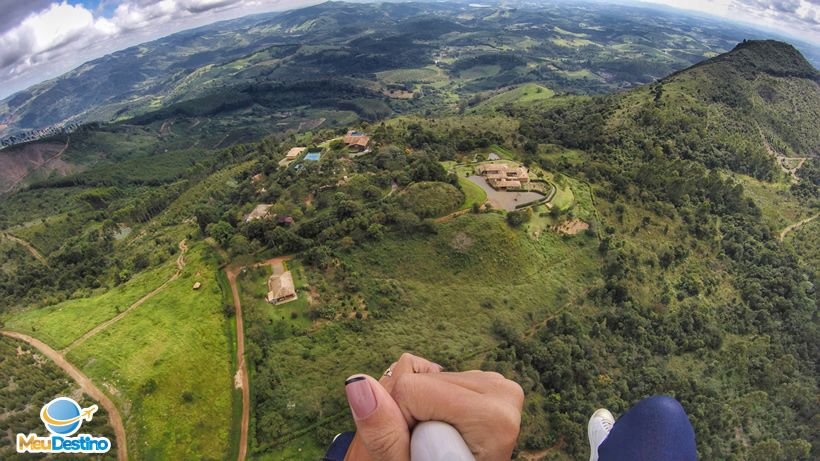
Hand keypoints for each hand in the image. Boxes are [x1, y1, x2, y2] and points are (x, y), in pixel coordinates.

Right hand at [344, 359, 522, 460]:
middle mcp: (502, 391)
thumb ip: (384, 433)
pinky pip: (437, 379)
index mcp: (493, 416)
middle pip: (422, 382)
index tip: (421, 452)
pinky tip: (445, 430)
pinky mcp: (487, 381)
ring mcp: (496, 383)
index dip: (401, 424)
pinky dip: (432, 403)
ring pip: (427, 379)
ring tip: (439, 445)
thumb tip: (357, 381)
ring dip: (422, 410)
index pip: (411, 391)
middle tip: (431, 449)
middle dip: (414, 415)